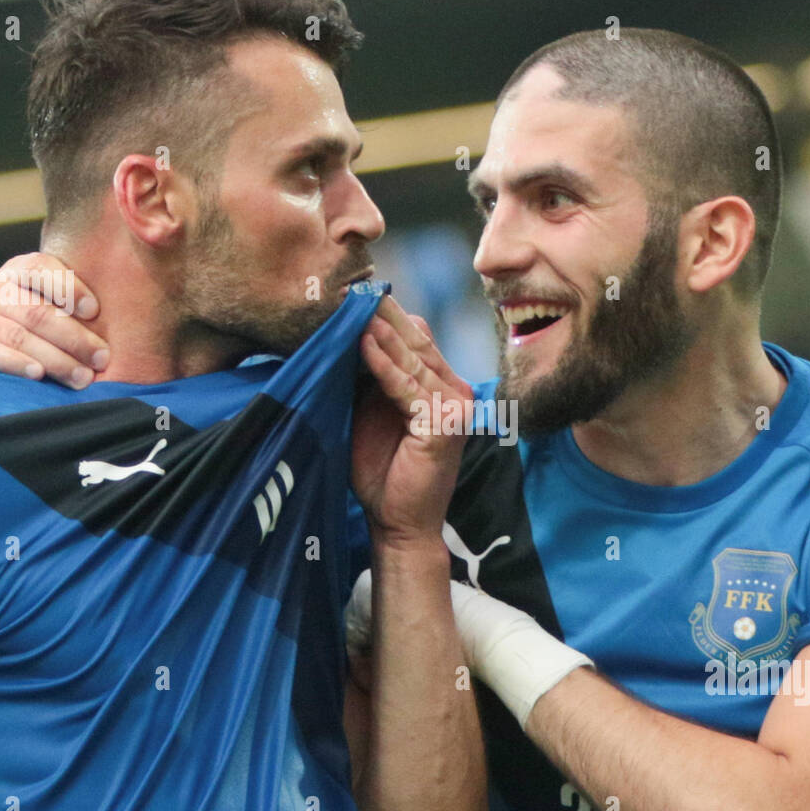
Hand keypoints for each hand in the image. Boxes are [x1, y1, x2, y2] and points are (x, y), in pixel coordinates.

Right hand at [0, 252, 109, 387]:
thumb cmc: (34, 343)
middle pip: (36, 309)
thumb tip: (128, 319)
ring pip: (18, 334)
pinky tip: (37, 374)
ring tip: (82, 378)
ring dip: (55, 358)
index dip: (69, 286)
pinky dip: (14, 362)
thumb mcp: (52, 319)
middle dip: (74, 337)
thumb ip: (77, 312)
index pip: (40, 267)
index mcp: (18, 274)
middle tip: (101, 359)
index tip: (95, 311)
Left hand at [351, 297, 472, 546]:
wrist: (398, 523)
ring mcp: (456, 408)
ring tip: (354, 307)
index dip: (390, 316)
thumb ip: (372, 377)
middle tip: (354, 286)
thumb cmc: (382, 473)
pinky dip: (384, 366)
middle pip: (419, 343)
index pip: (419, 340)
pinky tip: (363, 342)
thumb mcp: (372, 412)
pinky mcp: (446, 425)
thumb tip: (352, 331)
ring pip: (414, 361)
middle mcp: (457, 393)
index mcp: (444, 387)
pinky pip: (408, 388)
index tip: (357, 291)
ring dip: (382, 333)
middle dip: (385, 315)